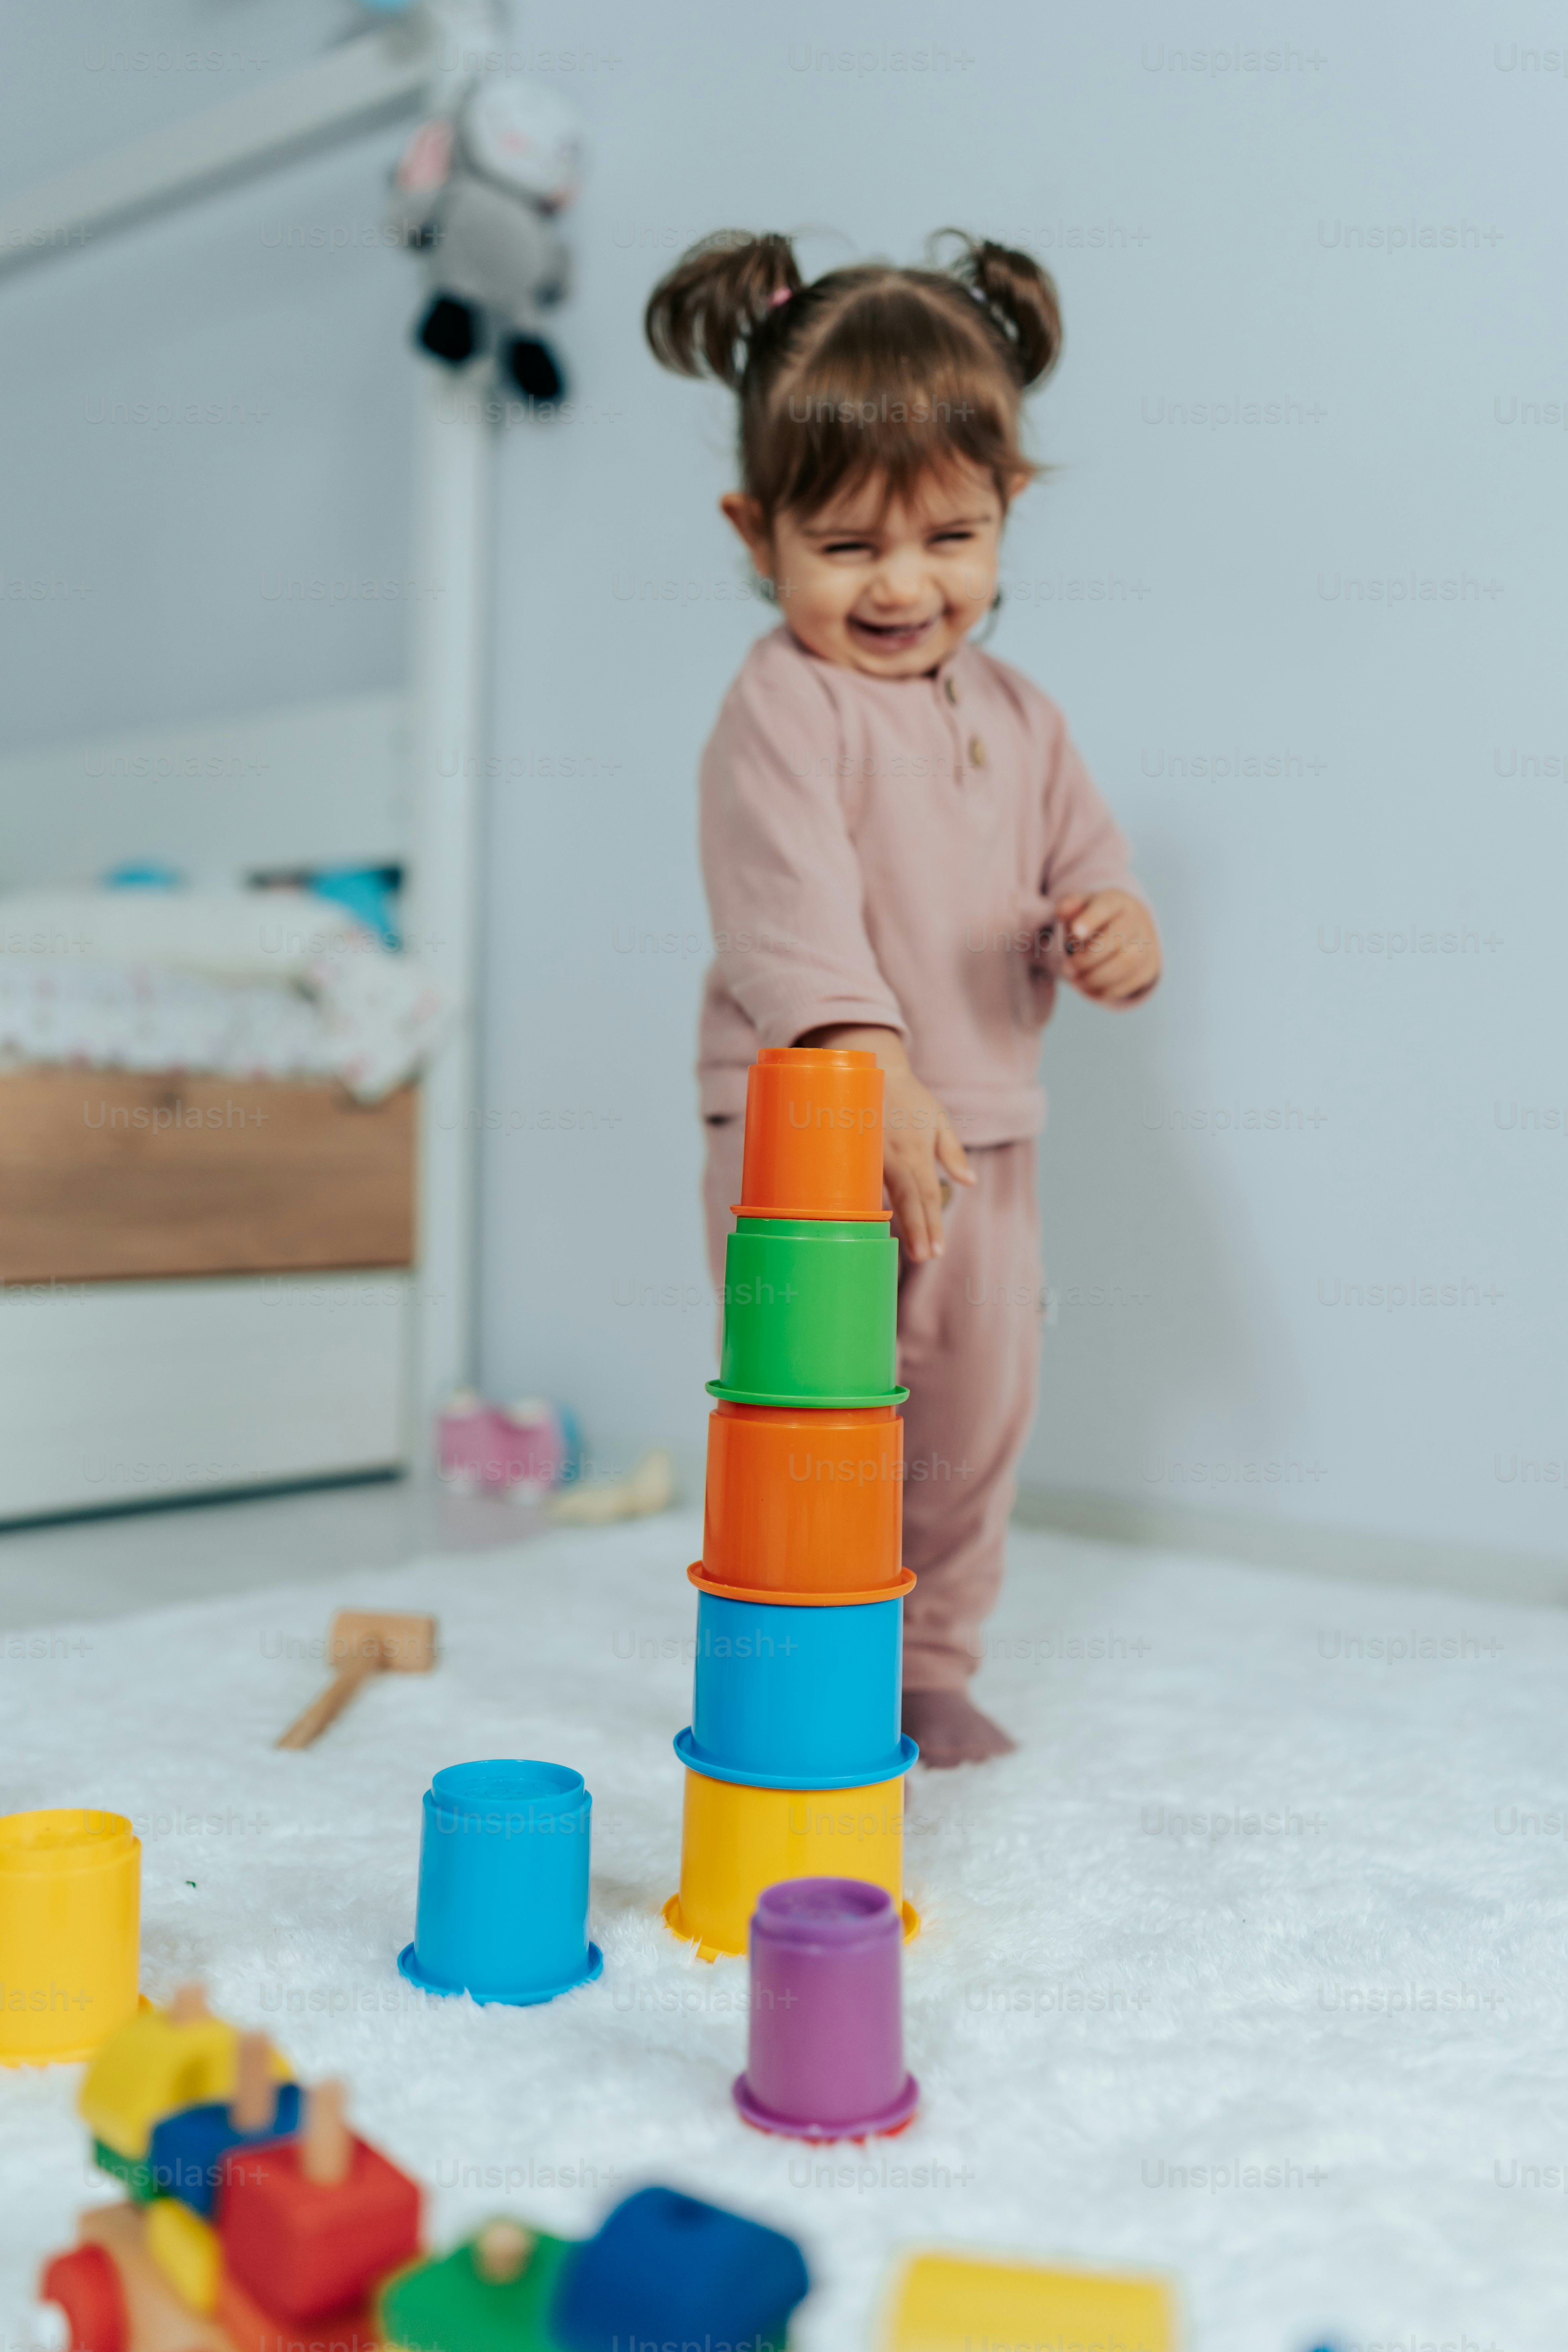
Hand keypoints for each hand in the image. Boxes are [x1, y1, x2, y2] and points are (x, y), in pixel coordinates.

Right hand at [794, 1024, 973, 1262]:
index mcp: (915, 1150)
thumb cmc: (906, 1097)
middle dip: (917, 1230)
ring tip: (907, 1252)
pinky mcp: (851, 1154)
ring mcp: (869, 1155)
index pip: (927, 1193)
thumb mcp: (938, 1118)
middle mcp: (893, 1156)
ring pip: (882, 1196)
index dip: (931, 1222)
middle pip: (907, 1200)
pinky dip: (865, 1207)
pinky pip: (859, 1185)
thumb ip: (952, 1151)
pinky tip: (867, 1228)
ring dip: (896, 1223)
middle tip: (925, 1257)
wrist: (868, 1068)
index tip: (937, 1250)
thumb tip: (969, 1181)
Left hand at [1056, 890, 1160, 1003]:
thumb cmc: (1097, 919)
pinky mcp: (1149, 968)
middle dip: (1087, 958)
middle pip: (1116, 939)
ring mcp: (1147, 945)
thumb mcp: (1081, 907)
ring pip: (1124, 964)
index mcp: (1117, 901)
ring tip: (1075, 980)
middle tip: (1067, 969)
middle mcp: (1137, 920)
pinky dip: (1105, 990)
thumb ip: (1068, 906)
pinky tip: (1088, 987)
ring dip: (1095, 977)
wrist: (1130, 931)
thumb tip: (1062, 910)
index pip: (1106, 906)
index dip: (1091, 919)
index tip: (1076, 932)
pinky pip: (1129, 983)